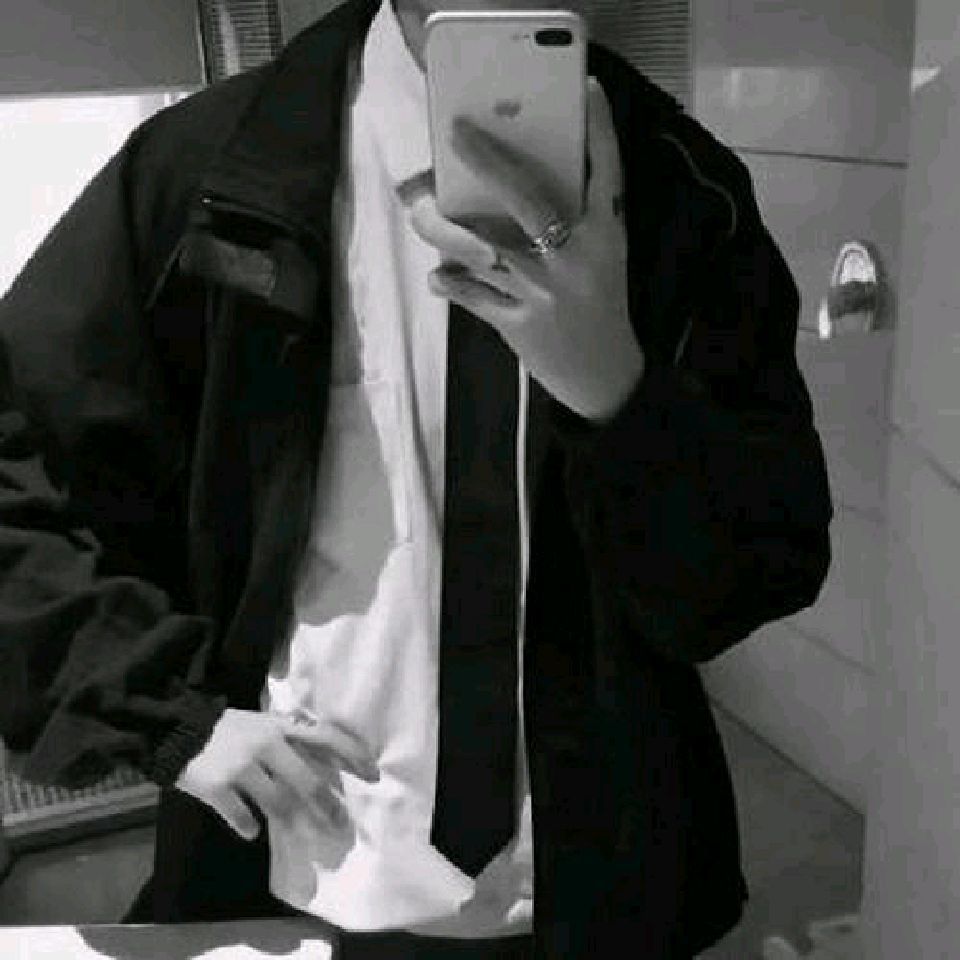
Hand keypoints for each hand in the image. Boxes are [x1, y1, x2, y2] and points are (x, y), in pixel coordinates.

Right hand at [174, 708, 378, 840]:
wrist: (175, 728)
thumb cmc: (227, 729)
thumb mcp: (262, 722)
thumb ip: (289, 736)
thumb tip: (325, 758)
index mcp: (280, 725)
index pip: (326, 736)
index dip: (352, 755)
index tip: (372, 774)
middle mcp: (266, 743)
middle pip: (308, 780)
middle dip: (328, 806)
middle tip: (341, 825)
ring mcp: (241, 766)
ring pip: (278, 802)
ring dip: (293, 822)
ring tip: (302, 834)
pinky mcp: (217, 787)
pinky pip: (241, 816)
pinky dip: (248, 826)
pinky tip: (252, 832)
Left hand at [399, 78, 644, 422]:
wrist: (603, 374)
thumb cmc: (599, 303)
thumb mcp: (606, 256)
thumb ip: (582, 218)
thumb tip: (525, 175)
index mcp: (606, 236)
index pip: (607, 171)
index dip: (599, 128)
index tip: (586, 87)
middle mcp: (577, 258)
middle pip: (528, 198)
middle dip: (488, 163)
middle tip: (456, 133)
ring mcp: (545, 293)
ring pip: (483, 249)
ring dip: (445, 230)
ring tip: (421, 212)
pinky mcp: (519, 325)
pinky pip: (472, 296)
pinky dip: (449, 284)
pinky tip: (436, 277)